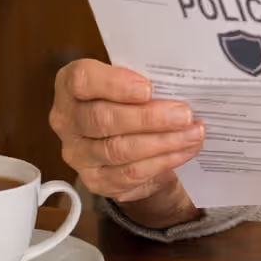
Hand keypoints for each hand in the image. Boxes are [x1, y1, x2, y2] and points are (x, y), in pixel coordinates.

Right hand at [49, 59, 203, 226]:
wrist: (127, 144)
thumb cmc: (130, 102)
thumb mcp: (131, 82)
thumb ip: (144, 80)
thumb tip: (181, 84)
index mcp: (70, 87)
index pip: (81, 80)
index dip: (113, 83)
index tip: (147, 88)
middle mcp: (66, 121)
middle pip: (102, 119)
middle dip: (149, 118)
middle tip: (184, 114)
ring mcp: (77, 154)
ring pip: (118, 149)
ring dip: (162, 142)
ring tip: (193, 133)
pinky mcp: (95, 180)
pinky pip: (130, 173)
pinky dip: (162, 161)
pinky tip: (184, 151)